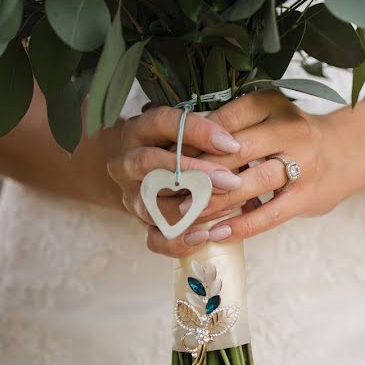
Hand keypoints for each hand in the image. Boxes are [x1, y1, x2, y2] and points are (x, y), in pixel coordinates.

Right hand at [106, 105, 244, 228]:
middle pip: (149, 164)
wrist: (138, 172)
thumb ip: (203, 134)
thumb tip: (237, 145)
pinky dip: (179, 240)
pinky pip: (154, 237)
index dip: (197, 132)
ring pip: (152, 204)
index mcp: (139, 130)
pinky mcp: (139, 222)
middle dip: (193, 173)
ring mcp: (130, 194)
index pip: (162, 123)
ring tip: (228, 206)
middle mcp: (126, 162)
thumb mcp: (182, 130)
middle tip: (229, 180)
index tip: (231, 144)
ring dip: (194, 208)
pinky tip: (204, 236)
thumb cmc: (171, 145)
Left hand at [144, 89, 364, 256]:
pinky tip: (212, 235)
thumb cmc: (295, 134)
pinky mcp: (306, 197)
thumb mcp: (267, 115)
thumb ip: (231, 123)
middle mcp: (288, 131)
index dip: (189, 142)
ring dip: (210, 203)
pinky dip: (238, 226)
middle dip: (194, 173)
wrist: (350, 152)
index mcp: (271, 105)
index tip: (160, 157)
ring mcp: (300, 165)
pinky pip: (267, 215)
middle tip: (160, 189)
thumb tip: (176, 139)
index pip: (222, 122)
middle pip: (231, 153)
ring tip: (179, 216)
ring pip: (246, 185)